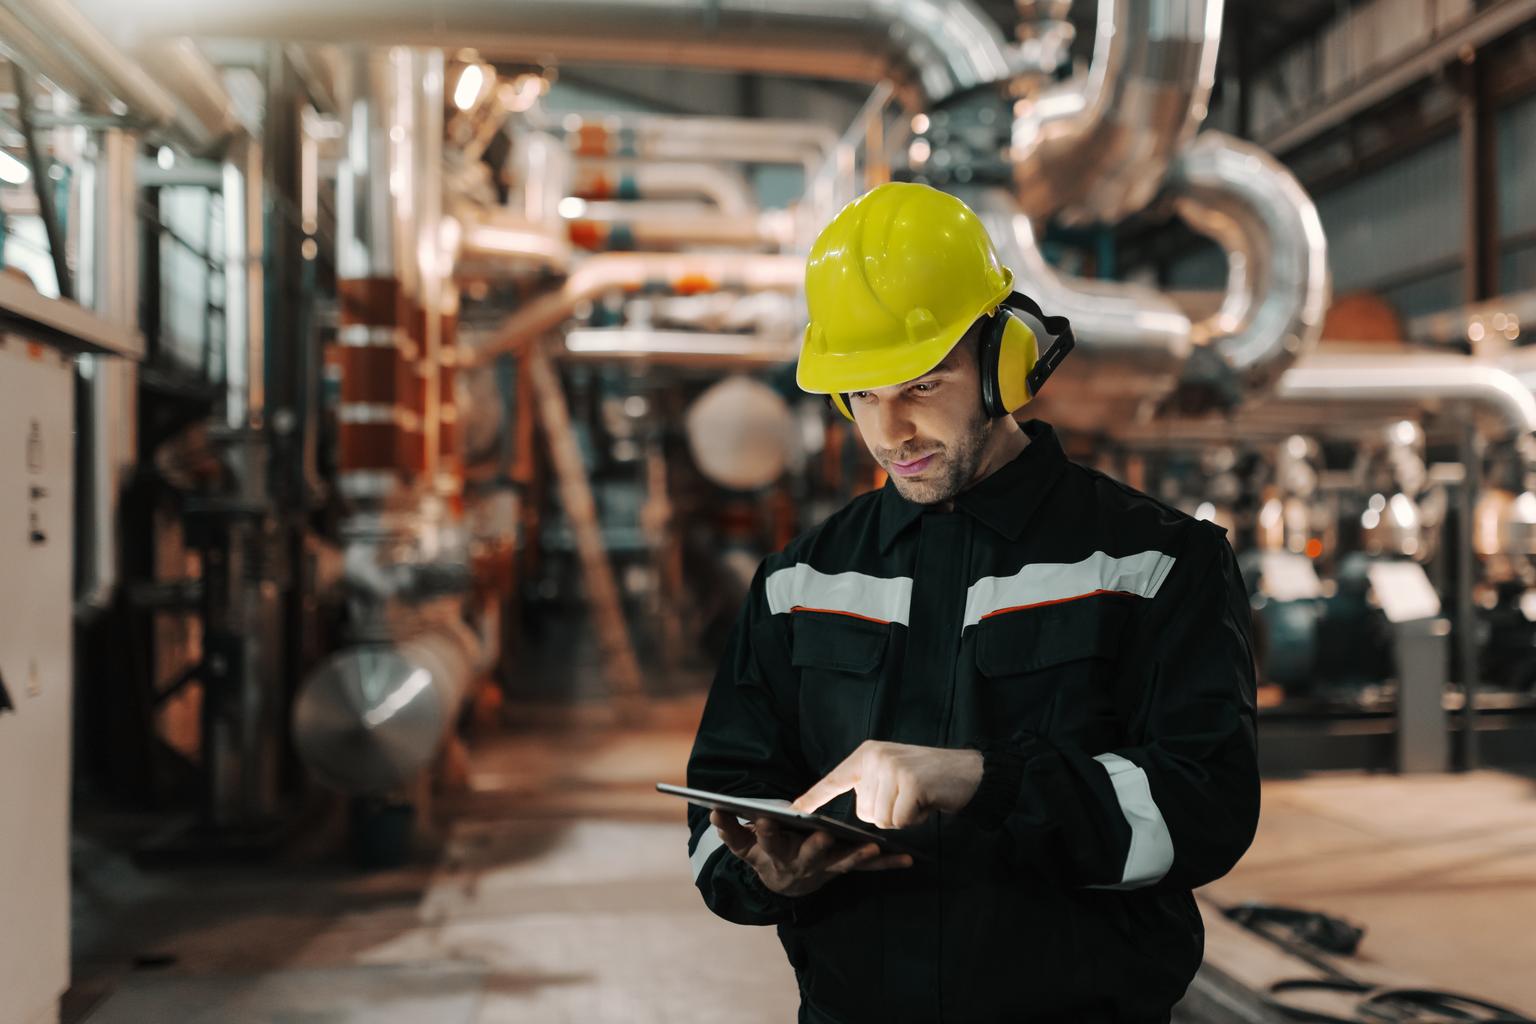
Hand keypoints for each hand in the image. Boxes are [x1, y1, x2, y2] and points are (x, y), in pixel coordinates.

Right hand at [709, 810, 913, 896]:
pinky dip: (886, 864)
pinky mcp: (843, 869)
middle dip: (816, 845)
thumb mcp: (743, 846)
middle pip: (808, 855)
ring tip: (873, 846)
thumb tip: (713, 809)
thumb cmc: (765, 855)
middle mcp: (801, 864)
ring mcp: (824, 869)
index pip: (765, 841)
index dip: (762, 831)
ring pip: (842, 863)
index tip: (762, 817)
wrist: (785, 884)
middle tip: (823, 833)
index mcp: (774, 854)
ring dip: (858, 856)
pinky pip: (866, 869)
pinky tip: (907, 859)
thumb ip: (729, 830)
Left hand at [791, 741, 983, 829]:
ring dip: (902, 818)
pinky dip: (915, 819)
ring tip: (919, 797)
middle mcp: (876, 757)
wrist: (971, 771)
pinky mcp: (909, 782)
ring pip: (881, 820)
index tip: (792, 811)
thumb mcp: (894, 772)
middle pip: (864, 812)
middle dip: (888, 814)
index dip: (813, 797)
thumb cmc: (931, 779)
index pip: (834, 779)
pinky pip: (899, 821)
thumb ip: (872, 786)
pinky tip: (927, 802)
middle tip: (910, 796)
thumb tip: (860, 813)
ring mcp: (892, 768)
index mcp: (868, 754)